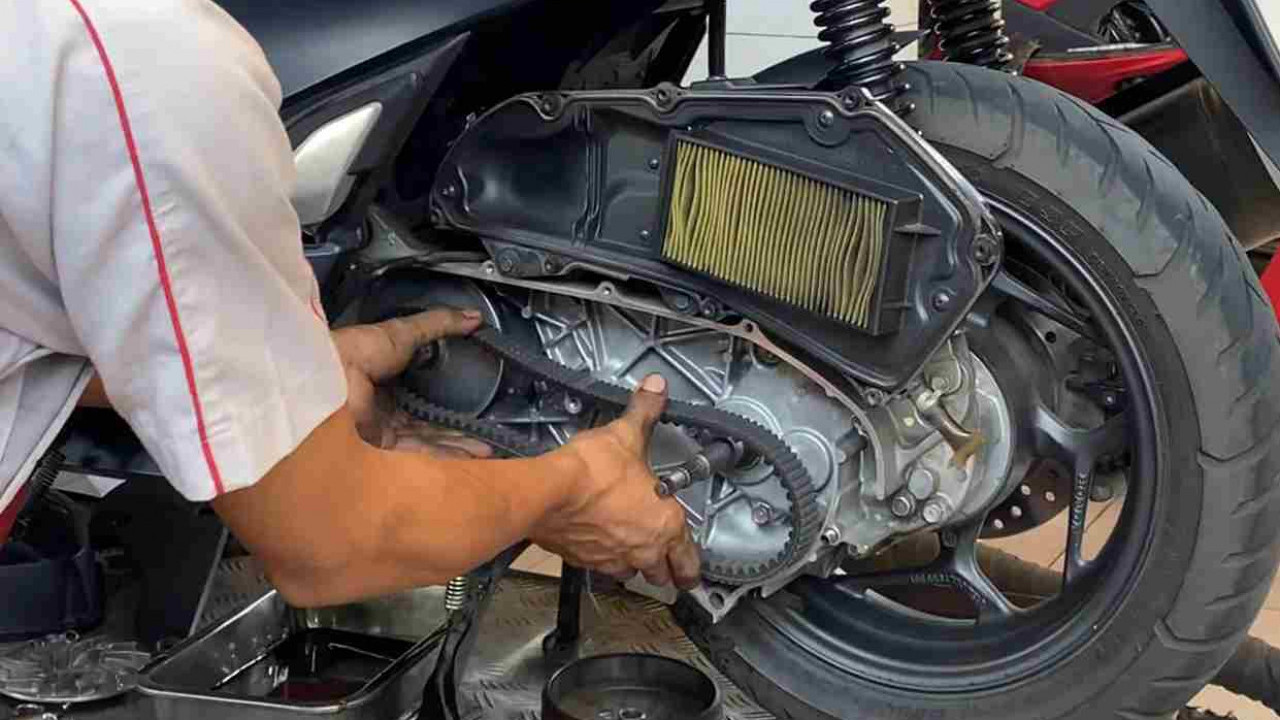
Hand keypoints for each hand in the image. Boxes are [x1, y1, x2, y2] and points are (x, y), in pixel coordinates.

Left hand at [331, 308, 491, 457]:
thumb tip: (474, 318)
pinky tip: (470, 451)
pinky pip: (420, 448)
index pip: (425, 388)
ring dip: (458, 441)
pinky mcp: (384, 442)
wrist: (335, 373)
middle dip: (458, 426)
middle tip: (487, 429)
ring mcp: (385, 423)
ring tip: (487, 446)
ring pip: (428, 435)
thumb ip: (442, 324)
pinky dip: (446, 450)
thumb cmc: (363, 349)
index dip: (450, 393)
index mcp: (390, 374)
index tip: (476, 396)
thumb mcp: (408, 331)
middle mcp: (387, 401)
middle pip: (429, 417)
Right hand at [532, 375, 701, 589]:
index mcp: (664, 524)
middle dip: (664, 569)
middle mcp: (641, 548)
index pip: (688, 563)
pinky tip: (597, 542)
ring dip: (633, 566)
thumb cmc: (592, 472)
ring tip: (630, 550)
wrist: (547, 493)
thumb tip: (656, 387)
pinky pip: (599, 567)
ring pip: (630, 575)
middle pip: (661, 576)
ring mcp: (611, 558)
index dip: (691, 568)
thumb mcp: (626, 434)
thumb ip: (645, 412)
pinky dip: (601, 559)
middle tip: (664, 562)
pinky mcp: (582, 560)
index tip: (691, 571)